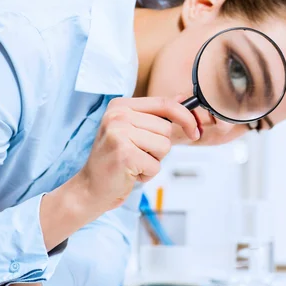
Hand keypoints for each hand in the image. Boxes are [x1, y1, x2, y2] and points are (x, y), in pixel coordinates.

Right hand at [74, 96, 198, 213]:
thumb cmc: (114, 159)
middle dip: (160, 147)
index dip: (185, 117)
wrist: (91, 187)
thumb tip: (181, 98)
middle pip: (166, 129)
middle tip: (138, 154)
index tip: (194, 130)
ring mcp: (119, 134)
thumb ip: (156, 114)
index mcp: (120, 106)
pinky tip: (130, 173)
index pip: (164, 103)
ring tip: (134, 163)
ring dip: (154, 160)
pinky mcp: (124, 154)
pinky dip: (147, 174)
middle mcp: (117, 116)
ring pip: (164, 146)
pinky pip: (156, 165)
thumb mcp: (132, 130)